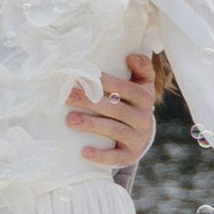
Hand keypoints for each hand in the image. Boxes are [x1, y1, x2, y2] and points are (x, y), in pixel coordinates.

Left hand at [69, 50, 158, 168]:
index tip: (85, 76)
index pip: (127, 88)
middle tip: (68, 97)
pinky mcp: (131, 155)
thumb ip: (141, 67)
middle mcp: (144, 118)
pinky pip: (116, 157)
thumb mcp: (141, 84)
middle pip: (116, 109)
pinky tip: (84, 151)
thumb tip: (131, 56)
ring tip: (70, 120)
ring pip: (114, 130)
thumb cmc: (133, 102)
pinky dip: (101, 155)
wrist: (140, 135)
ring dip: (91, 125)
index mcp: (145, 97)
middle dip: (90, 102)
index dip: (107, 83)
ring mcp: (138, 138)